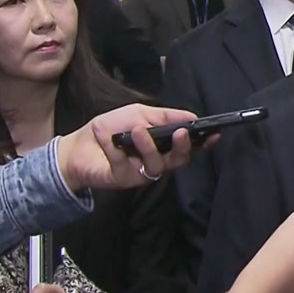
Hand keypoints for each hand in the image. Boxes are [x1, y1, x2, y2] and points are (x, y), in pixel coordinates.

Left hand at [57, 104, 204, 192]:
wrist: (79, 146)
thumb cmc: (111, 128)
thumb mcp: (139, 113)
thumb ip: (164, 115)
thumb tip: (192, 117)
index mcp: (164, 145)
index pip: (189, 147)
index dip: (203, 143)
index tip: (213, 135)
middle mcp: (157, 161)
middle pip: (178, 160)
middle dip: (182, 148)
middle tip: (180, 133)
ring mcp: (141, 173)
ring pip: (156, 166)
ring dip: (148, 147)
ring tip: (137, 130)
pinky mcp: (122, 180)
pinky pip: (125, 166)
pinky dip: (115, 149)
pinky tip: (108, 137)